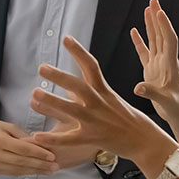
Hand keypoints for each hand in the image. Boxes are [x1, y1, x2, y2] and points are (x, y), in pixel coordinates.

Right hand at [0, 116, 57, 175]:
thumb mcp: (5, 126)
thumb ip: (22, 136)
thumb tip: (40, 145)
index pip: (23, 149)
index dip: (39, 154)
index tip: (52, 156)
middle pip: (22, 162)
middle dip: (41, 165)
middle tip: (56, 167)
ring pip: (17, 170)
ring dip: (35, 171)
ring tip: (49, 171)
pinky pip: (11, 173)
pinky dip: (24, 172)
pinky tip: (35, 171)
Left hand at [30, 36, 171, 164]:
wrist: (145, 139)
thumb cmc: (128, 118)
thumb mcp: (113, 98)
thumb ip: (95, 90)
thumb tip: (77, 82)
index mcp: (104, 91)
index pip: (91, 66)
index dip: (79, 51)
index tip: (66, 38)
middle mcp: (99, 103)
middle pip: (78, 86)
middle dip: (59, 76)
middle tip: (41, 67)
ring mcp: (95, 121)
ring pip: (71, 109)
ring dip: (52, 102)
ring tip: (34, 94)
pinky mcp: (92, 138)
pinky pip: (69, 139)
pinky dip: (53, 139)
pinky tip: (37, 137)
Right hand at [130, 0, 178, 116]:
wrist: (178, 113)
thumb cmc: (176, 108)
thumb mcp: (165, 102)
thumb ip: (152, 93)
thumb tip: (138, 87)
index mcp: (171, 65)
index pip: (169, 40)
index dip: (165, 26)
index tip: (159, 12)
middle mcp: (165, 61)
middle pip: (162, 34)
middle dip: (158, 18)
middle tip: (154, 0)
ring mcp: (158, 64)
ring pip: (154, 39)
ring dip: (151, 24)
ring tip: (147, 8)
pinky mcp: (151, 70)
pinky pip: (144, 52)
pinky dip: (139, 41)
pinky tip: (134, 30)